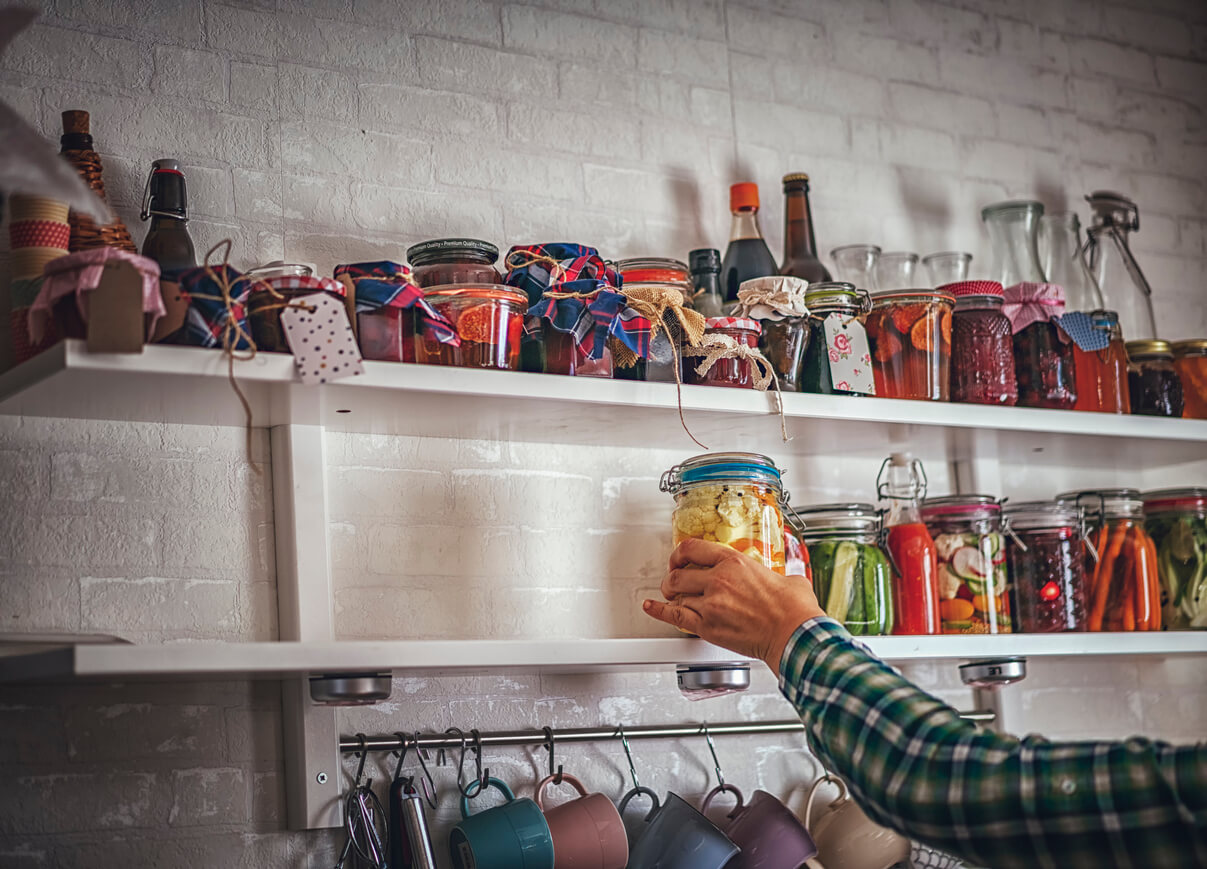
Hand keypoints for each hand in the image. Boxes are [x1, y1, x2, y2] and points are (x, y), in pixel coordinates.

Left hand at [642, 538, 824, 669]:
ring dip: (671, 596)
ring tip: (670, 596)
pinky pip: (674, 616)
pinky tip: (651, 607)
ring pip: (676, 595)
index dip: (680, 553)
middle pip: (678, 573)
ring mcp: (710, 604)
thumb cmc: (794, 610)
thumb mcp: (789, 579)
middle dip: (672, 576)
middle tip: (672, 580)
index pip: (693, 548)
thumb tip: (786, 582)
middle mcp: (718, 579)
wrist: (794, 635)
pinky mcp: (707, 627)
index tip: (679, 558)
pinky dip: (658, 611)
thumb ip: (777, 577)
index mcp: (735, 562)